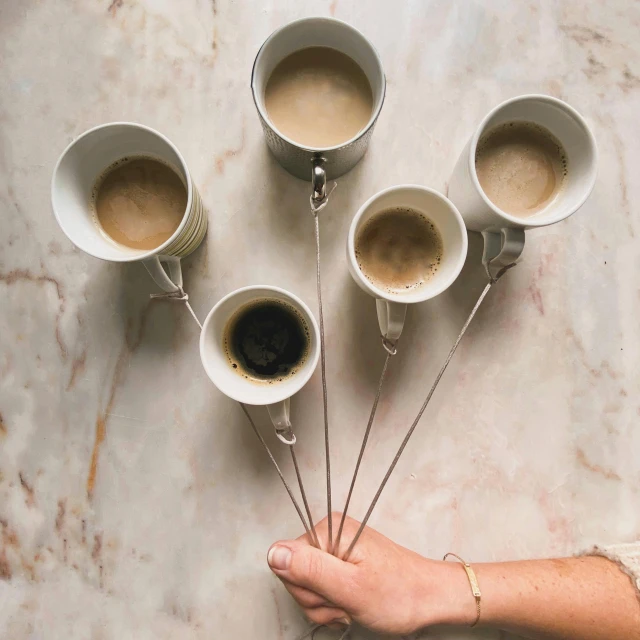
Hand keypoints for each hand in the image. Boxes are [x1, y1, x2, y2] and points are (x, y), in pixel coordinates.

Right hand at [267, 513, 474, 634]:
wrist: (431, 599)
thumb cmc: (400, 594)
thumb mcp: (351, 587)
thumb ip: (309, 569)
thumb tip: (274, 553)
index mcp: (330, 529)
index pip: (287, 559)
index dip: (305, 587)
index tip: (332, 595)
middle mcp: (331, 532)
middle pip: (296, 573)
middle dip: (317, 599)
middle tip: (345, 603)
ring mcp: (337, 546)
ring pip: (308, 585)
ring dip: (327, 605)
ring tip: (352, 605)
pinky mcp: (342, 561)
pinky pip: (321, 586)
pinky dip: (334, 603)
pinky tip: (351, 605)